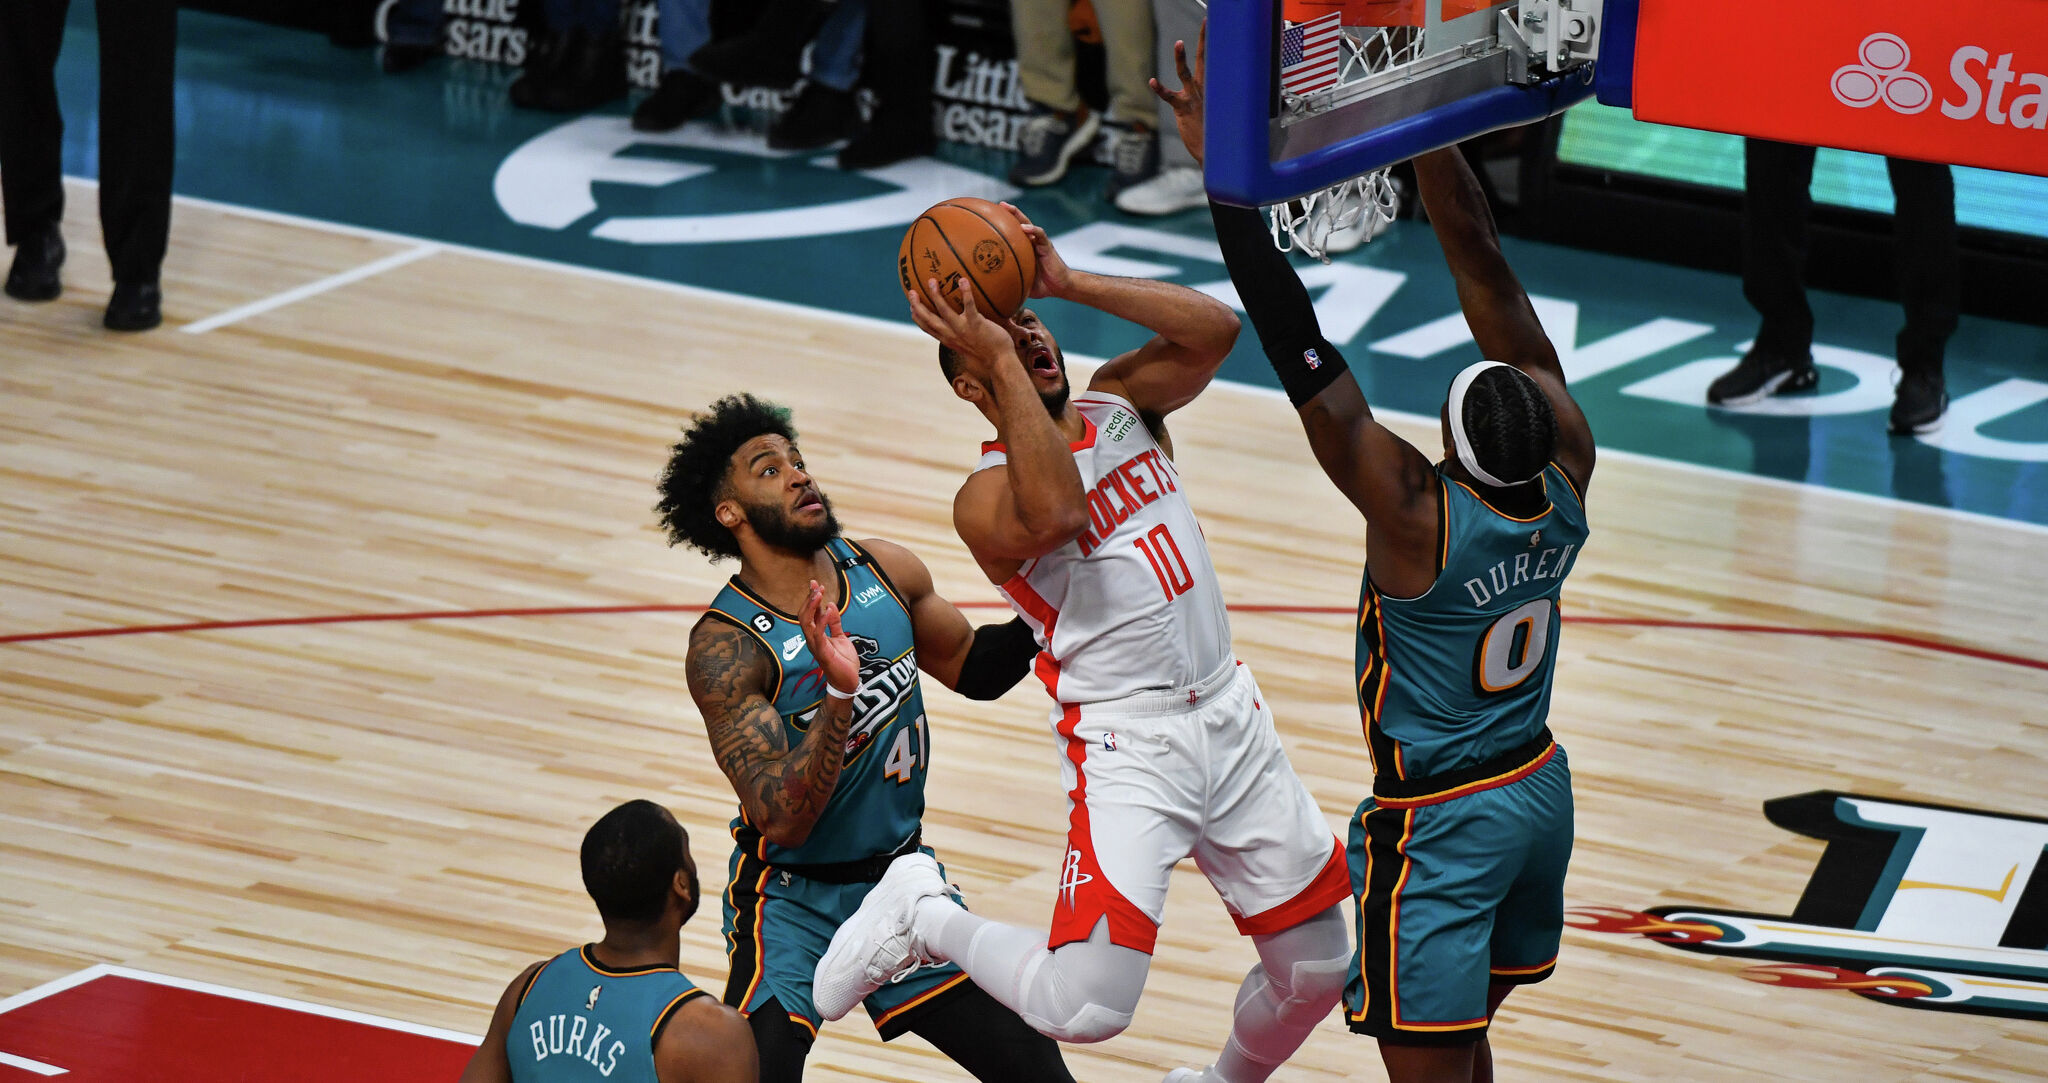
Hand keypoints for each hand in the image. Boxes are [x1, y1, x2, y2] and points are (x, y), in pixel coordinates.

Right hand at [799, 580, 859, 695]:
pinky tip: (829, 609)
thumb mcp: (841, 637)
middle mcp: (812, 639)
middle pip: (804, 615)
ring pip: (806, 623)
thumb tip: (831, 605)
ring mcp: (815, 646)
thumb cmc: (843, 662)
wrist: (848, 682)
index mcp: (816, 634)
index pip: (810, 613)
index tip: (815, 584)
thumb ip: (835, 623)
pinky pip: (818, 635)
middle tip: (816, 586)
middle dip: (809, 599)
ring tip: (819, 594)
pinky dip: (823, 621)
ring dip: (812, 607)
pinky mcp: (822, 653)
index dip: (811, 598)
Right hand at [906, 275, 1022, 383]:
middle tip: (911, 292)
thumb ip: (965, 335)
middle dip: (917, 305)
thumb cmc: (989, 353)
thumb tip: (968, 325)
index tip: (912, 308)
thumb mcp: (971, 346)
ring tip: (932, 281)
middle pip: (929, 319)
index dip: (918, 318)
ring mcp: (963, 330)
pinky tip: (963, 280)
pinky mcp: (976, 325)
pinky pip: (969, 306)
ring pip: (944, 311)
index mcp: (949, 340)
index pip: (928, 329)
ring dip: (936, 296)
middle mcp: (952, 335)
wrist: (1001, 363)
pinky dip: (965, 293)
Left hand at [997, 202, 1072, 299]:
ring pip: (1028, 224)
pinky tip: (1025, 228)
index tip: (989, 219)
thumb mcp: (1022, 284)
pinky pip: (1040, 235)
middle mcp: (1031, 242)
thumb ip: (1010, 282)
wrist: (1061, 287)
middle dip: (1009, 213)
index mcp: (1024, 249)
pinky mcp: (1047, 246)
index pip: (1013, 233)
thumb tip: (992, 292)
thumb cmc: (1043, 286)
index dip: (1003, 225)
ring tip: (1008, 207)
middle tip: (997, 205)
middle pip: (1019, 223)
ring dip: (1018, 214)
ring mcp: (1039, 243)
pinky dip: (1033, 230)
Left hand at [1149, 22, 1205, 165]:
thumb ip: (1209, 101)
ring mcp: (1193, 98)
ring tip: (1179, 43)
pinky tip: (1152, 82)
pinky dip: (1160, 89)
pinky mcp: (1182, 109)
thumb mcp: (1212, 113)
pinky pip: (1170, 96)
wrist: (1212, 153)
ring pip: (1186, 73)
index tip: (1209, 26)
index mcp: (1209, 89)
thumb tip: (1214, 98)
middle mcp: (1203, 90)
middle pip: (1204, 60)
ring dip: (1182, 58)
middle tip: (1205, 23)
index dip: (1208, 43)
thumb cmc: (1210, 134)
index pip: (1209, 61)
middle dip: (1203, 40)